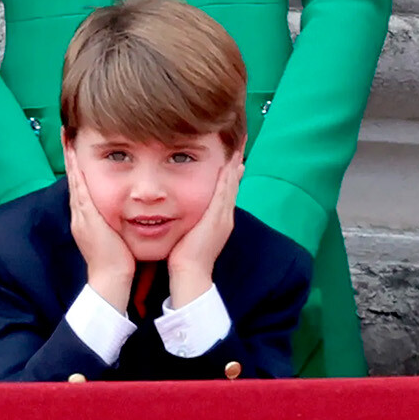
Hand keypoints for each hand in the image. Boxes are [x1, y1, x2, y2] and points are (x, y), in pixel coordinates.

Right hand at [64, 139, 133, 311]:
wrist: (111, 279)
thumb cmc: (119, 259)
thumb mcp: (116, 233)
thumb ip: (117, 219)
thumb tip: (128, 207)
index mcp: (88, 217)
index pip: (82, 185)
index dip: (78, 165)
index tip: (76, 145)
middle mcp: (81, 213)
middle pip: (74, 178)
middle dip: (71, 156)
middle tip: (67, 134)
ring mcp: (81, 214)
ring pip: (74, 180)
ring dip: (71, 158)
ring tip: (68, 138)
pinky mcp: (86, 216)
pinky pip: (78, 188)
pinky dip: (75, 171)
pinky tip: (75, 154)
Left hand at [167, 152, 243, 307]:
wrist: (190, 273)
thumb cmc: (183, 256)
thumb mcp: (189, 233)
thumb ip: (188, 220)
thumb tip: (179, 211)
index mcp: (219, 220)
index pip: (226, 192)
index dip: (230, 174)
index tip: (231, 159)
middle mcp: (225, 216)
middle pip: (233, 185)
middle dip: (235, 166)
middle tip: (240, 147)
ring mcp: (224, 217)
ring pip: (231, 186)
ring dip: (234, 166)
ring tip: (237, 149)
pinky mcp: (218, 217)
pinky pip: (225, 192)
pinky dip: (228, 177)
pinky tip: (229, 163)